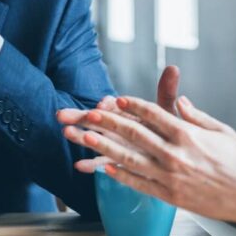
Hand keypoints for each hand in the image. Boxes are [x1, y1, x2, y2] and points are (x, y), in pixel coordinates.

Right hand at [56, 66, 182, 170]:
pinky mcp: (116, 160)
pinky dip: (91, 164)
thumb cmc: (169, 129)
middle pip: (97, 120)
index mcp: (128, 112)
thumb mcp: (167, 111)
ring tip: (67, 133)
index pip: (114, 105)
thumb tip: (173, 69)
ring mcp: (116, 143)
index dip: (108, 105)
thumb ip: (166, 92)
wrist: (172, 152)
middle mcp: (118, 126)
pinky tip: (79, 166)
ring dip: (80, 137)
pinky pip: (102, 163)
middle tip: (62, 114)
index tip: (103, 103)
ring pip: (95, 140)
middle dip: (80, 116)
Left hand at [60, 94, 235, 226]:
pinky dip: (121, 176)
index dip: (132, 105)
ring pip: (130, 159)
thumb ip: (196, 115)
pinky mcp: (170, 196)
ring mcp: (170, 177)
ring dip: (105, 148)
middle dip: (109, 122)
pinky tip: (105, 168)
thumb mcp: (221, 130)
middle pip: (135, 134)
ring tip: (86, 139)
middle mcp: (176, 154)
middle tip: (89, 114)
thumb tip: (180, 100)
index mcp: (188, 134)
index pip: (153, 115)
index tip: (116, 99)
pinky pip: (140, 184)